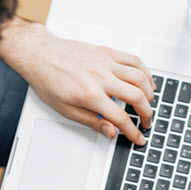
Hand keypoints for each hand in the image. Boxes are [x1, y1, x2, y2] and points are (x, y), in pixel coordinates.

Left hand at [0, 21, 155, 144]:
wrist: (40, 54)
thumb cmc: (48, 79)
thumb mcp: (66, 109)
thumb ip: (92, 121)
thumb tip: (110, 131)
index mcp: (90, 95)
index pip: (121, 118)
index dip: (133, 131)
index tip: (138, 137)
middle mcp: (101, 77)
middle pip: (137, 97)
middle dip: (147, 113)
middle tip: (146, 122)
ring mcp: (106, 62)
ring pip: (140, 78)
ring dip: (150, 93)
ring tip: (149, 103)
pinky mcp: (107, 52)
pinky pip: (134, 60)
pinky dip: (145, 72)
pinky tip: (146, 80)